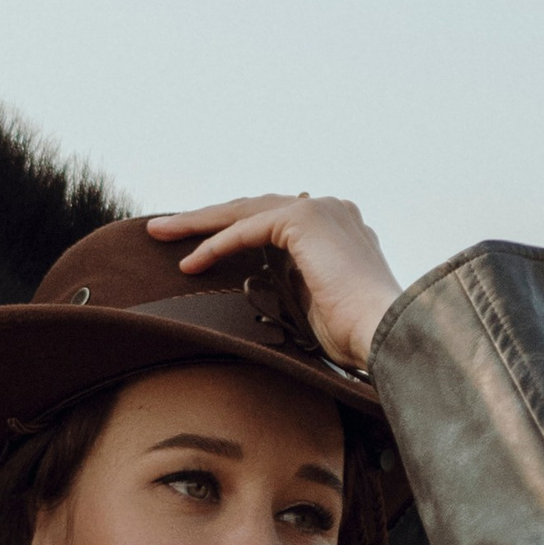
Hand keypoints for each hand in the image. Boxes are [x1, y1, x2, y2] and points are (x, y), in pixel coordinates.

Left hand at [145, 194, 398, 374]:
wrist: (383, 332)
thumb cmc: (356, 335)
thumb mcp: (316, 304)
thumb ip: (291, 284)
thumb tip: (263, 288)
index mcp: (336, 228)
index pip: (271, 221)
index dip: (230, 231)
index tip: (196, 248)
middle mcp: (330, 209)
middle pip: (252, 209)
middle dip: (204, 219)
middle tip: (162, 229)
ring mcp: (320, 209)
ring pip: (244, 211)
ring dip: (198, 223)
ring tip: (160, 233)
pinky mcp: (305, 219)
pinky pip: (248, 229)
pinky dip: (217, 244)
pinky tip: (191, 261)